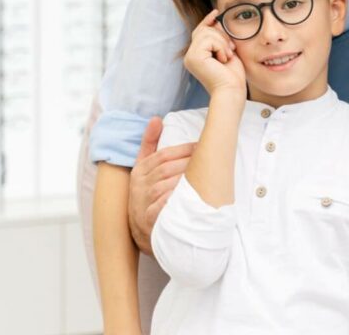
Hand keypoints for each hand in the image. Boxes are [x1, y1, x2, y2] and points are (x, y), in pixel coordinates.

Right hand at [128, 116, 194, 254]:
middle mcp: (140, 186)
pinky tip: (192, 197)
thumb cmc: (146, 193)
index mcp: (140, 171)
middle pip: (168, 169)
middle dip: (189, 164)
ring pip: (167, 186)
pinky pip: (164, 206)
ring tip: (204, 178)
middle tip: (209, 161)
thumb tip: (156, 119)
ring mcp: (143, 203)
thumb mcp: (143, 168)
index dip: (184, 150)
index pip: (163, 155)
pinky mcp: (149, 220)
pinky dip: (177, 200)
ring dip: (186, 181)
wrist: (140, 230)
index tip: (201, 147)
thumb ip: (149, 144)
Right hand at [183, 9, 246, 97]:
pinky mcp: (194, 57)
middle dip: (222, 36)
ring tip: (227, 56)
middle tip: (231, 50)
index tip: (217, 12)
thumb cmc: (232, 75)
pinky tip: (223, 59)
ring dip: (223, 42)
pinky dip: (220, 46)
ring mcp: (190, 56)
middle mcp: (190, 55)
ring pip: (207, 33)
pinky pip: (208, 39)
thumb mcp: (226, 51)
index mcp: (197, 55)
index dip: (208, 20)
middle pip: (204, 30)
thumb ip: (219, 38)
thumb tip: (215, 20)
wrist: (232, 91)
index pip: (200, 32)